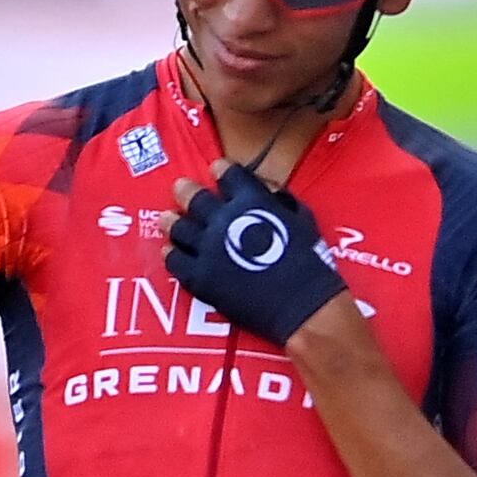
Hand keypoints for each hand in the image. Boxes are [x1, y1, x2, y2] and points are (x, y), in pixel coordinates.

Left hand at [165, 166, 351, 347]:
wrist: (302, 306)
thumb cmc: (309, 263)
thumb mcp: (301, 218)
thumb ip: (278, 198)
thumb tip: (262, 187)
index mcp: (251, 201)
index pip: (228, 174)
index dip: (221, 170)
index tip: (217, 169)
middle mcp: (223, 219)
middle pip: (194, 197)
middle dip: (186, 190)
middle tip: (180, 187)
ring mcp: (208, 249)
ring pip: (178, 227)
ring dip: (172, 220)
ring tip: (167, 217)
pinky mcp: (199, 277)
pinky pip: (175, 261)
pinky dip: (171, 253)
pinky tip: (170, 250)